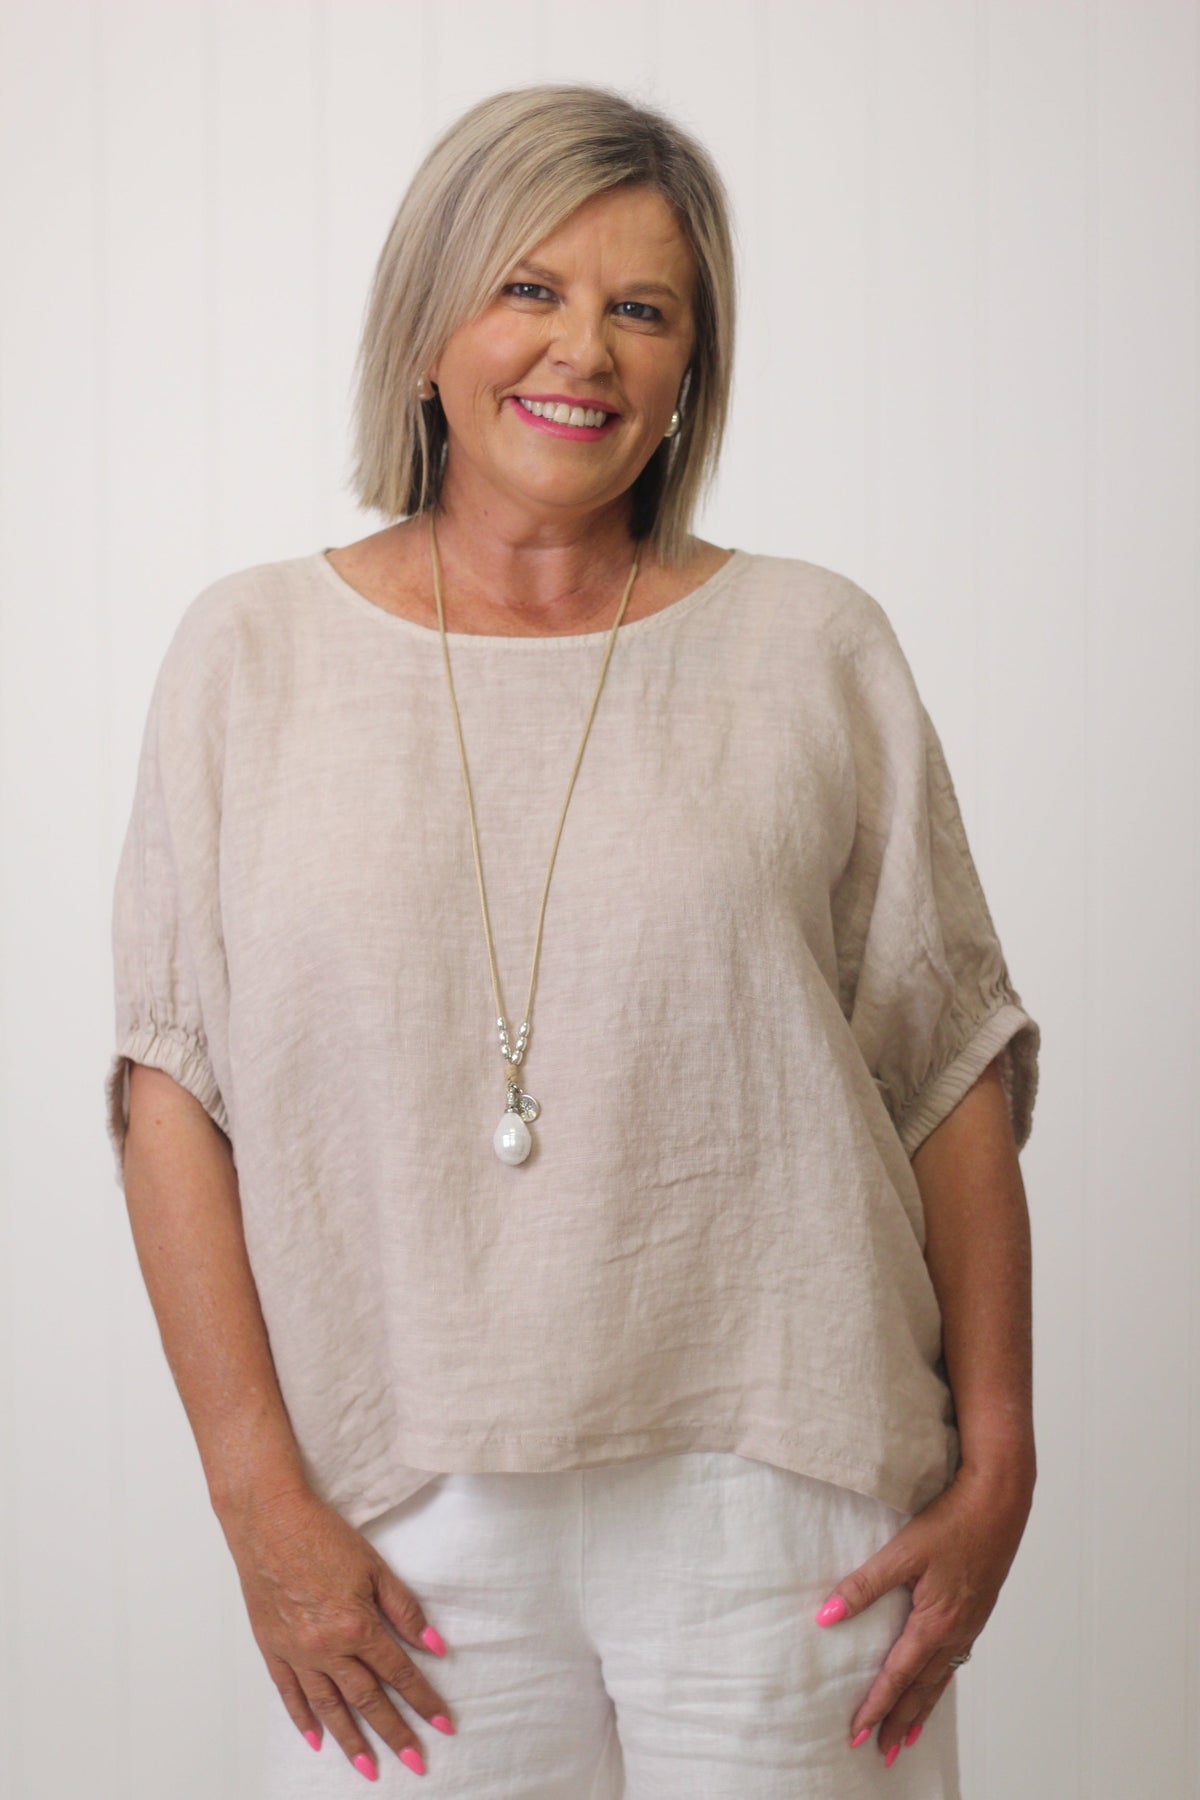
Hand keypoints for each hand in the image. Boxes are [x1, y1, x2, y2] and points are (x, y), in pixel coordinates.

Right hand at [219, 1482, 455, 1780]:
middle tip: (415, 1762)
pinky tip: (317, 1740)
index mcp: (355, 1626)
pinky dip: (303, 1720)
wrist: (269, 1520)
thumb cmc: (322, 1536)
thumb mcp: (374, 1566)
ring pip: (329, 1707)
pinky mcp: (272, 1648)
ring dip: (351, 1740)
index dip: (423, 1700)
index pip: (398, 1673)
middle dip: (394, 1733)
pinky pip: (290, 1694)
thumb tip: (435, 1646)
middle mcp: (326, 1648)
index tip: (443, 1724)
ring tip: (369, 1768)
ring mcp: (296, 1652)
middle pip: (367, 1700)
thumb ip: (404, 1610)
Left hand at [813, 1464, 1033, 1765]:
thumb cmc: (952, 1522)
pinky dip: (941, 1685)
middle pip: (922, 1690)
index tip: (857, 1733)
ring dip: (922, 1711)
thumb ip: (864, 1585)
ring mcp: (970, 1625)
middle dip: (900, 1723)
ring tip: (908, 1738)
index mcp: (935, 1623)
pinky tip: (935, 1685)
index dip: (876, 1706)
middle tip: (882, 1754)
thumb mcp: (902, 1552)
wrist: (999, 1502)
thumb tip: (826, 1616)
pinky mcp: (977, 1612)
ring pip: (941, 1680)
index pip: (897, 1676)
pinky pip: (955, 1662)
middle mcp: (955, 1633)